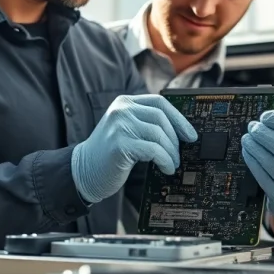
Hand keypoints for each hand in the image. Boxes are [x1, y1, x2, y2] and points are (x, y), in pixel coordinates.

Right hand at [72, 94, 197, 203]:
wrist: (83, 171)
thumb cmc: (109, 154)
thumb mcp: (126, 130)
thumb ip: (145, 123)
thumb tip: (180, 131)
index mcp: (124, 102)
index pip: (159, 102)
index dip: (178, 118)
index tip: (190, 134)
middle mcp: (121, 110)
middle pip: (161, 118)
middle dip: (175, 138)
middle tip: (180, 153)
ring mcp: (120, 126)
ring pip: (159, 134)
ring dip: (171, 152)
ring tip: (173, 163)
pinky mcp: (121, 144)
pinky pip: (154, 150)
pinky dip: (165, 160)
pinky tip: (167, 168)